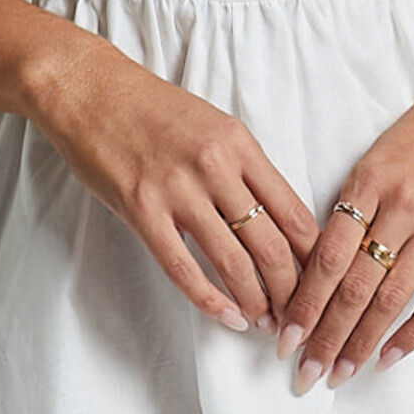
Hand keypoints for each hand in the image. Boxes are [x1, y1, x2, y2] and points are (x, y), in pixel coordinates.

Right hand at [30, 40, 321, 334]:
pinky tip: (227, 317)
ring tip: (266, 322)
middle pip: (271, 244)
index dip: (314, 257)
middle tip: (297, 316)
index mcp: (240, 145)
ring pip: (233, 262)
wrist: (92, 91)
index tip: (322, 281)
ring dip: (256, 301)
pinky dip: (210, 301)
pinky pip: (183, 267)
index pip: (294, 212)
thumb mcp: (214, 127)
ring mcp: (177, 190)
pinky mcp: (142, 210)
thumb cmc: (153, 110)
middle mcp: (215, 167)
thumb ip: (245, 171)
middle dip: (291, 291)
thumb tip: (278, 223)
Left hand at [275, 62, 413, 390]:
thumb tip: (325, 256)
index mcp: (369, 180)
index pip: (326, 255)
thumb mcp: (382, 151)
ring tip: (339, 373)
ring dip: (361, 342)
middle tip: (303, 372)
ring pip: (390, 298)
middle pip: (352, 286)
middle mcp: (402, 206)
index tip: (285, 335)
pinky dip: (412, 332)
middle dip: (324, 335)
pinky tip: (389, 357)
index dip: (304, 301)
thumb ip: (356, 200)